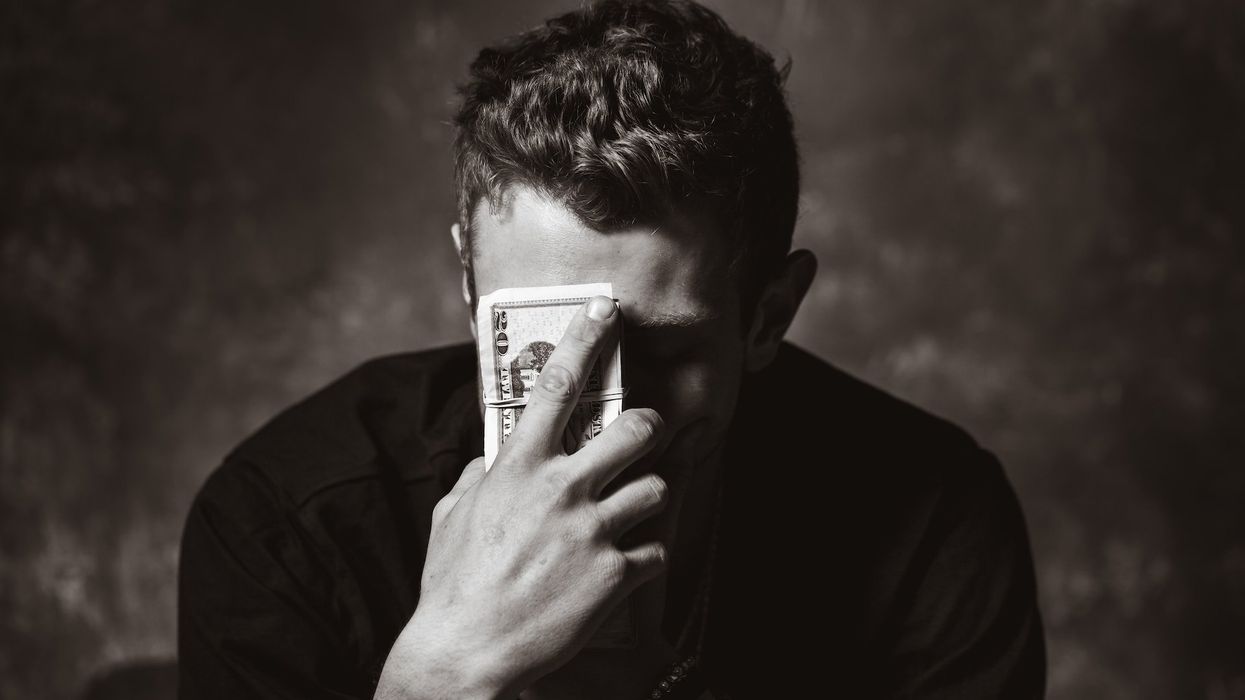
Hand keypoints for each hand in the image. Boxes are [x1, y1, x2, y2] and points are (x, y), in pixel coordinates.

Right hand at [376, 296, 670, 699]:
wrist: (467, 651)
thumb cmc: (454, 583)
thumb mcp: (453, 514)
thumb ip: (479, 478)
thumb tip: (494, 461)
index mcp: (519, 467)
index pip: (556, 385)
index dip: (585, 340)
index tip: (606, 310)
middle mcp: (562, 489)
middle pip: (636, 431)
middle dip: (649, 428)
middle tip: (645, 436)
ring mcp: (593, 530)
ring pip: (657, 488)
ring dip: (647, 498)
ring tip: (629, 514)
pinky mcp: (614, 574)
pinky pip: (655, 551)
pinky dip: (644, 559)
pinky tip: (622, 570)